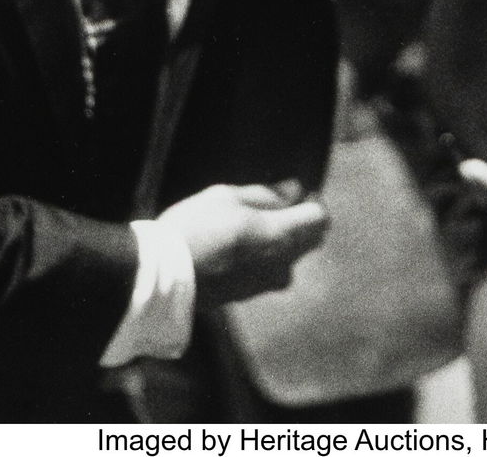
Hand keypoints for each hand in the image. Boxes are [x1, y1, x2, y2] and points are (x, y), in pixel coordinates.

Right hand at [157, 180, 328, 305]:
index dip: (313, 201)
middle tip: (273, 205)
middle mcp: (283, 264)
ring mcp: (267, 284)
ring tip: (250, 225)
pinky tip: (238, 246)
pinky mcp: (250, 295)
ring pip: (291, 258)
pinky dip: (265, 256)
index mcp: (282, 236)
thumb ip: (266, 194)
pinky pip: (271, 271)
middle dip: (301, 221)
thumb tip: (295, 190)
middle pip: (311, 240)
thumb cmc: (197, 227)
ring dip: (282, 240)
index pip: (321, 219)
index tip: (296, 193)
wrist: (165, 278)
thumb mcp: (227, 197)